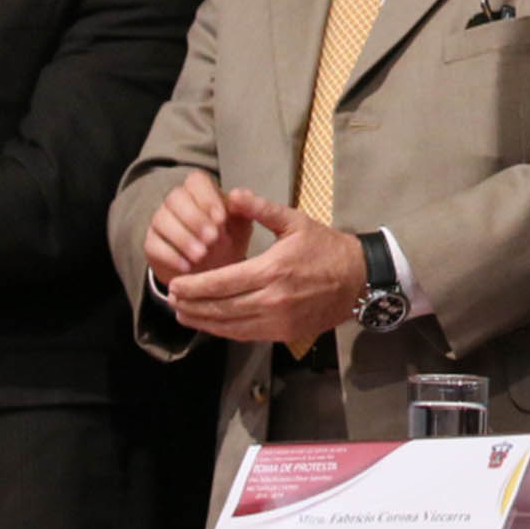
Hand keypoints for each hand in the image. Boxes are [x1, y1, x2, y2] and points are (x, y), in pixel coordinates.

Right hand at [140, 170, 257, 287]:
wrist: (212, 270)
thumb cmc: (228, 239)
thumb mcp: (241, 225)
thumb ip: (243, 209)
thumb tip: (242, 194)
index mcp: (200, 191)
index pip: (196, 181)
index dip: (207, 198)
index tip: (222, 218)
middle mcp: (176, 202)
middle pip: (175, 198)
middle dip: (194, 219)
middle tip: (212, 238)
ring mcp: (161, 222)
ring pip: (162, 220)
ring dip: (183, 238)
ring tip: (202, 254)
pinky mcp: (152, 244)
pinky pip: (154, 245)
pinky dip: (171, 256)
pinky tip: (187, 266)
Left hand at [161, 188, 365, 344]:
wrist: (358, 279)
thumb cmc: (325, 247)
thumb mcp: (295, 221)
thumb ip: (261, 209)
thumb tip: (233, 194)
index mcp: (273, 269)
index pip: (222, 283)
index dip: (194, 286)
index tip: (175, 285)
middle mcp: (273, 299)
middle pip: (220, 308)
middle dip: (191, 305)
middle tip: (171, 300)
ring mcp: (278, 320)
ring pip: (230, 326)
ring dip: (203, 322)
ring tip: (183, 314)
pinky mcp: (284, 333)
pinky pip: (246, 335)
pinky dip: (224, 331)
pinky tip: (211, 324)